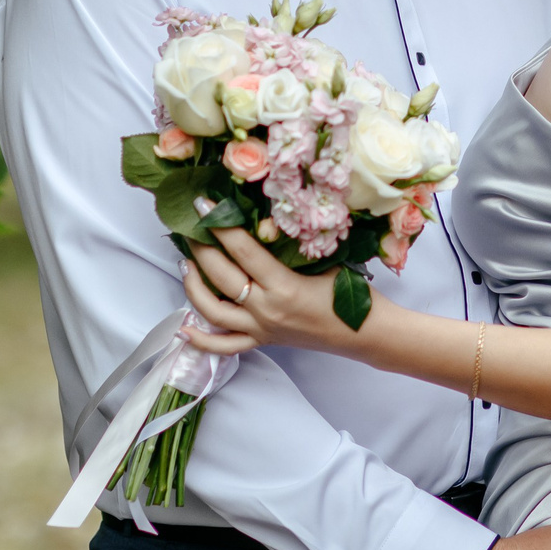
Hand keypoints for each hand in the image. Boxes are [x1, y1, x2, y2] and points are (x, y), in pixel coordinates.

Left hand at [178, 225, 359, 356]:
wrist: (365, 334)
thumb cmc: (352, 295)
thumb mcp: (324, 261)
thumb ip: (293, 245)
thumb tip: (263, 218)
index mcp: (283, 286)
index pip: (241, 249)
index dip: (220, 224)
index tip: (203, 203)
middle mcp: (266, 310)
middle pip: (221, 276)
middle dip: (201, 248)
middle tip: (190, 227)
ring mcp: (261, 329)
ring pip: (213, 312)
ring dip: (194, 287)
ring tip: (186, 264)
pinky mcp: (262, 341)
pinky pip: (225, 346)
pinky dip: (202, 340)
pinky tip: (184, 328)